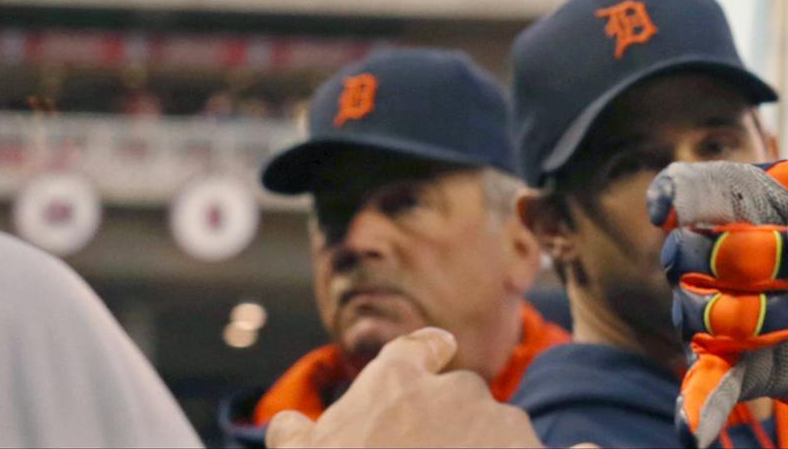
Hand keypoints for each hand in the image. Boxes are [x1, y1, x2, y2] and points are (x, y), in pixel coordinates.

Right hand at [264, 328, 539, 447]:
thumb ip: (295, 438)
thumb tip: (284, 425)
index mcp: (395, 384)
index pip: (416, 351)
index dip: (426, 352)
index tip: (438, 348)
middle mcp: (455, 393)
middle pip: (464, 396)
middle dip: (455, 427)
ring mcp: (501, 428)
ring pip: (503, 432)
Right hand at [651, 159, 787, 446]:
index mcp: (737, 200)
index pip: (685, 193)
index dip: (670, 199)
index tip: (667, 210)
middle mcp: (712, 255)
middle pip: (690, 255)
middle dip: (759, 257)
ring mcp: (721, 313)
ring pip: (713, 316)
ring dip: (782, 313)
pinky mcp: (742, 364)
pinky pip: (707, 386)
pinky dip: (697, 407)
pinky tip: (693, 430)